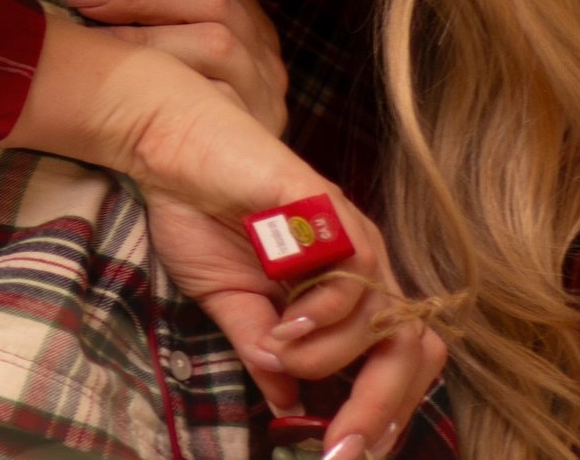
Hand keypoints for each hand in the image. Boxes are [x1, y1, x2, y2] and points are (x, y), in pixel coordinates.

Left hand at [59, 0, 288, 137]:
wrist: (206, 209)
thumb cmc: (167, 123)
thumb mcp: (174, 55)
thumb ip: (157, 12)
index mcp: (249, 24)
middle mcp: (264, 54)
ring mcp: (265, 93)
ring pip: (217, 40)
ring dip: (146, 33)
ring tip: (92, 33)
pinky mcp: (258, 131)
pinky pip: (216, 95)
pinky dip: (166, 73)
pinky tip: (121, 73)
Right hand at [137, 182, 448, 451]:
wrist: (168, 150)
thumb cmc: (199, 216)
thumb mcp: (230, 304)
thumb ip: (262, 351)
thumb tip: (290, 408)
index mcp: (343, 289)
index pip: (394, 362)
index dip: (382, 413)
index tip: (343, 454)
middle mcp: (360, 263)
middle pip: (410, 351)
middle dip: (379, 409)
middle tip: (338, 447)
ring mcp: (348, 233)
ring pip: (381, 323)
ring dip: (330, 356)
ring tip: (278, 348)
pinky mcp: (326, 207)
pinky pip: (356, 272)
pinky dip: (324, 313)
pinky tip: (284, 323)